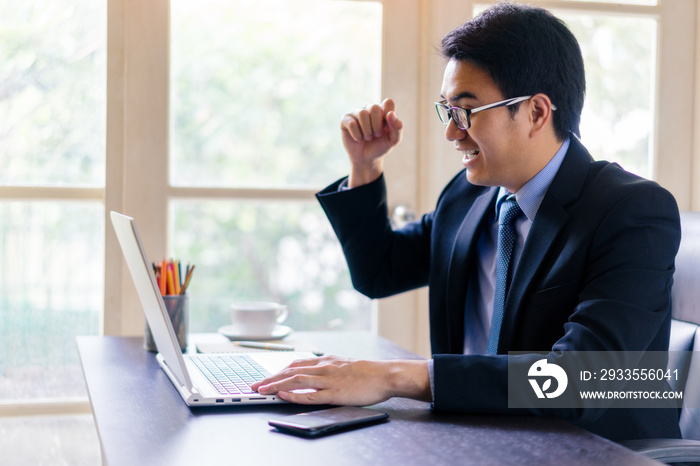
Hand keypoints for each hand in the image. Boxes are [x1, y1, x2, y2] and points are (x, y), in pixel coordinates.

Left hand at [250, 355, 430, 405]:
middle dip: (271, 378)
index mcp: (326, 360)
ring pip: (296, 380)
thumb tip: (313, 371)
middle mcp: (324, 367)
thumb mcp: (344, 364)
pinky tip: (284, 396)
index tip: (266, 376)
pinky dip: (294, 395)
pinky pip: (311, 394)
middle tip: (256, 385)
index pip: (296, 363)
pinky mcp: (335, 393)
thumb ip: (328, 367)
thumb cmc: (367, 372)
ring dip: (276, 385)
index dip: (278, 370)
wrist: (385, 375)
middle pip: (291, 371)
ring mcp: (329, 380)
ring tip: (262, 390)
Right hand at [341, 98, 402, 187]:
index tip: (386, 129)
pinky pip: (352, 123)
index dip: (388, 116)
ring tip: (368, 138)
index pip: (388, 103)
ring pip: (362, 113)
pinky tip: (358, 139)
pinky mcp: (346, 119)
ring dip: (367, 130)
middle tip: (376, 135)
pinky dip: (357, 135)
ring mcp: (357, 112)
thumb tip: (391, 114)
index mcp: (383, 110)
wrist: (367, 159)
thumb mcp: (393, 140)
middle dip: (376, 125)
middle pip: (374, 108)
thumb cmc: (380, 147)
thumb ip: (397, 127)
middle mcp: (369, 108)